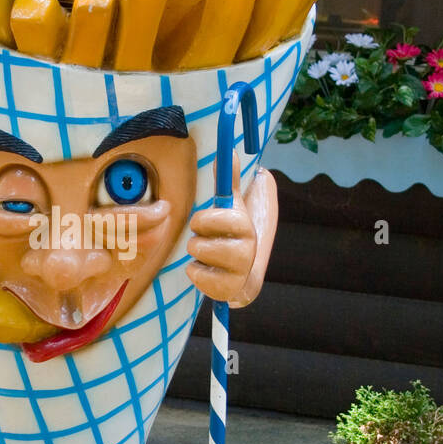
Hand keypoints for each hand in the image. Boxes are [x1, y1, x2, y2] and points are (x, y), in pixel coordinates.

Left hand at [185, 154, 277, 306]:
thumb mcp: (231, 207)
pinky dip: (195, 273)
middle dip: (197, 239)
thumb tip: (230, 151)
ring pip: (200, 257)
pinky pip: (197, 277)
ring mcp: (239, 274)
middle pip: (207, 242)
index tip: (201, 222)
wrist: (242, 274)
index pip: (227, 219)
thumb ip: (229, 182)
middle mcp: (247, 251)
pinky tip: (205, 271)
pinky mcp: (228, 292)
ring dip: (195, 254)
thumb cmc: (231, 236)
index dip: (206, 220)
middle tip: (202, 240)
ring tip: (204, 255)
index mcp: (247, 227)